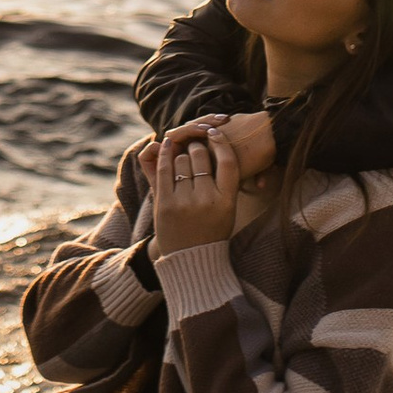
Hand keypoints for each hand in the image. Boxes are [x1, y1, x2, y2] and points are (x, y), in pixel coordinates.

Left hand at [151, 121, 243, 255]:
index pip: (228, 161)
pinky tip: (166, 144)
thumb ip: (224, 180)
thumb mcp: (228, 208)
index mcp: (227, 201)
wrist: (190, 258)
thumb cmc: (211, 229)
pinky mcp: (165, 204)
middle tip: (195, 147)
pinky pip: (164, 169)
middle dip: (197, 147)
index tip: (215, 133)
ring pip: (181, 160)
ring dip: (181, 155)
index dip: (221, 142)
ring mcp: (184, 202)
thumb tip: (214, 141)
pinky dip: (165, 154)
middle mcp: (207, 200)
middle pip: (200, 156)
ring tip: (183, 160)